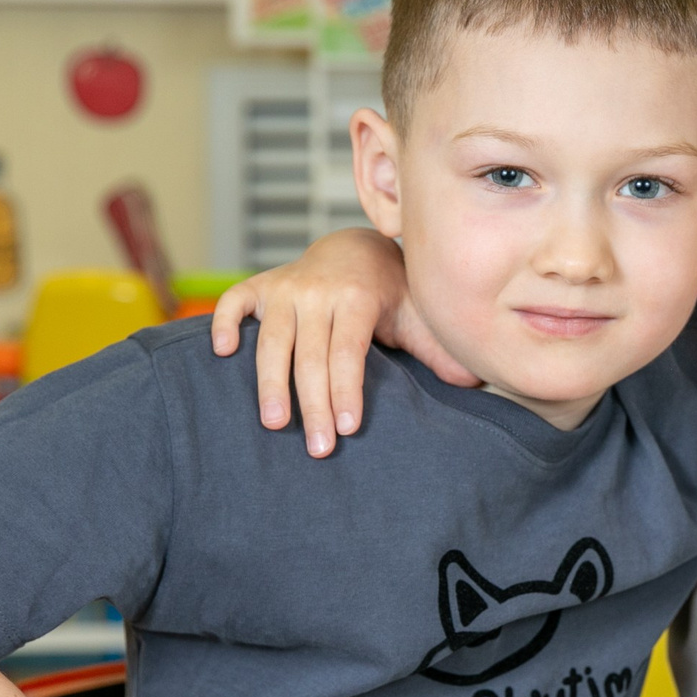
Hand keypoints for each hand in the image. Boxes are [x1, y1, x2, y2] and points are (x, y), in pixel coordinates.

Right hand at [209, 229, 476, 455]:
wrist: (355, 248)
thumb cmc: (390, 294)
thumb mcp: (417, 316)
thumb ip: (439, 349)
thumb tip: (475, 381)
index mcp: (358, 297)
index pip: (349, 350)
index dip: (346, 389)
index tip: (345, 428)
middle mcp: (317, 290)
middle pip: (310, 354)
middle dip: (312, 404)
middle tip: (316, 448)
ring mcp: (285, 287)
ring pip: (270, 339)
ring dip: (268, 383)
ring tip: (273, 424)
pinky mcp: (260, 286)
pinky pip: (234, 302)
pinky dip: (223, 323)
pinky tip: (221, 354)